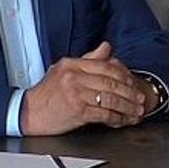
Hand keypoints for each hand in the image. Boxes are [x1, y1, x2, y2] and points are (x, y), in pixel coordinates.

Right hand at [20, 42, 146, 135]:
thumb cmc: (45, 94)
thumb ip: (87, 59)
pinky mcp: (78, 111)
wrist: (28, 112)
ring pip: (111, 98)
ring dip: (127, 107)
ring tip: (136, 111)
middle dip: (130, 92)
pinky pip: (104, 114)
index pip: (105, 66)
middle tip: (140, 98)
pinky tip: (123, 120)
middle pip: (111, 82)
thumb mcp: (62, 70)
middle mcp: (74, 77)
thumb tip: (106, 47)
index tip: (132, 82)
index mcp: (71, 64)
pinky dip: (117, 118)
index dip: (124, 75)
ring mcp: (76, 94)